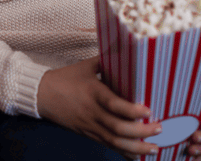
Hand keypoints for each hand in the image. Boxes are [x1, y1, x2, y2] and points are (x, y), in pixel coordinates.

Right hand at [37, 57, 160, 157]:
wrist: (41, 94)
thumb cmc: (65, 78)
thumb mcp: (86, 66)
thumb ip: (107, 60)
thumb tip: (128, 50)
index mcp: (93, 92)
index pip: (114, 105)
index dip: (132, 111)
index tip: (149, 112)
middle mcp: (92, 112)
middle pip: (118, 129)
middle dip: (141, 132)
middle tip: (159, 129)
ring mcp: (89, 126)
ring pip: (114, 142)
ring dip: (136, 148)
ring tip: (154, 148)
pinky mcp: (87, 134)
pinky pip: (108, 146)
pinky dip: (124, 152)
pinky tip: (137, 156)